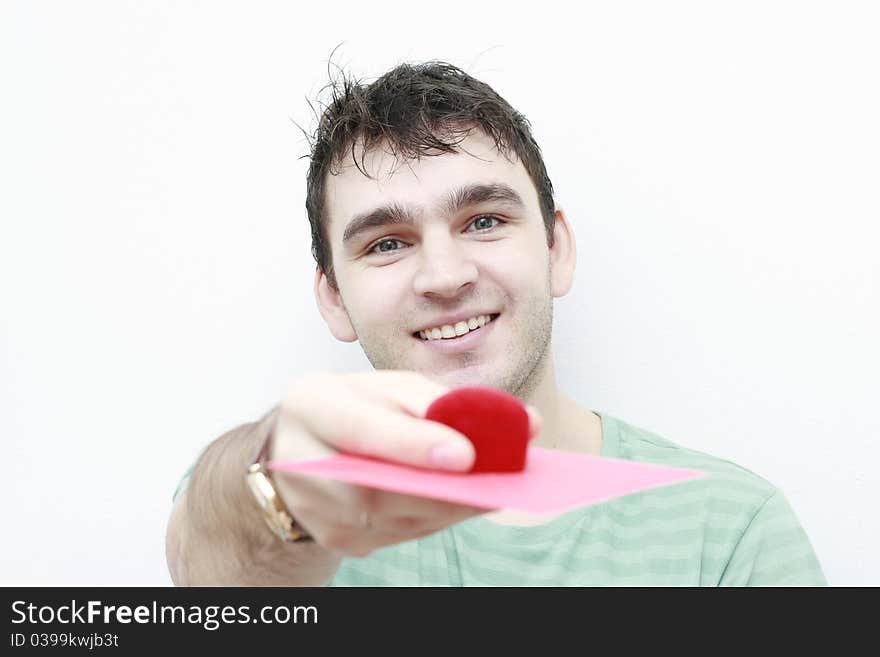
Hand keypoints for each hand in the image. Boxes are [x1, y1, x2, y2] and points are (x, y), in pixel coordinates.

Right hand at [269, 371, 540, 557]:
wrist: (299, 446)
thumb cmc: (354, 405)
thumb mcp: (386, 385)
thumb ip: (436, 399)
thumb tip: (513, 420)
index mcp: (311, 405)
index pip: (362, 429)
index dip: (413, 444)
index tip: (465, 455)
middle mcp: (304, 463)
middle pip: (380, 489)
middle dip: (447, 487)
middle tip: (500, 480)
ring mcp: (317, 511)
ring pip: (396, 520)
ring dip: (452, 507)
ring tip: (497, 489)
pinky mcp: (338, 539)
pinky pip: (399, 534)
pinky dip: (439, 518)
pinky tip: (469, 501)